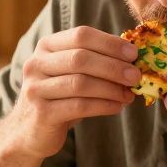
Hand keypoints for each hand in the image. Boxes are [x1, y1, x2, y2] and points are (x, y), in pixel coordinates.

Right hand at [8, 26, 138, 157]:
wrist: (30, 131)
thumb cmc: (59, 98)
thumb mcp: (72, 74)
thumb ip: (95, 62)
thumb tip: (133, 60)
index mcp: (46, 46)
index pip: (81, 35)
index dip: (110, 43)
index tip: (133, 54)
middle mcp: (36, 64)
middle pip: (81, 58)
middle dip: (113, 67)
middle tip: (136, 76)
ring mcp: (36, 88)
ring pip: (80, 83)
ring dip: (111, 88)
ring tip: (129, 94)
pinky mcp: (41, 113)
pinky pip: (79, 106)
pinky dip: (103, 105)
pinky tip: (117, 107)